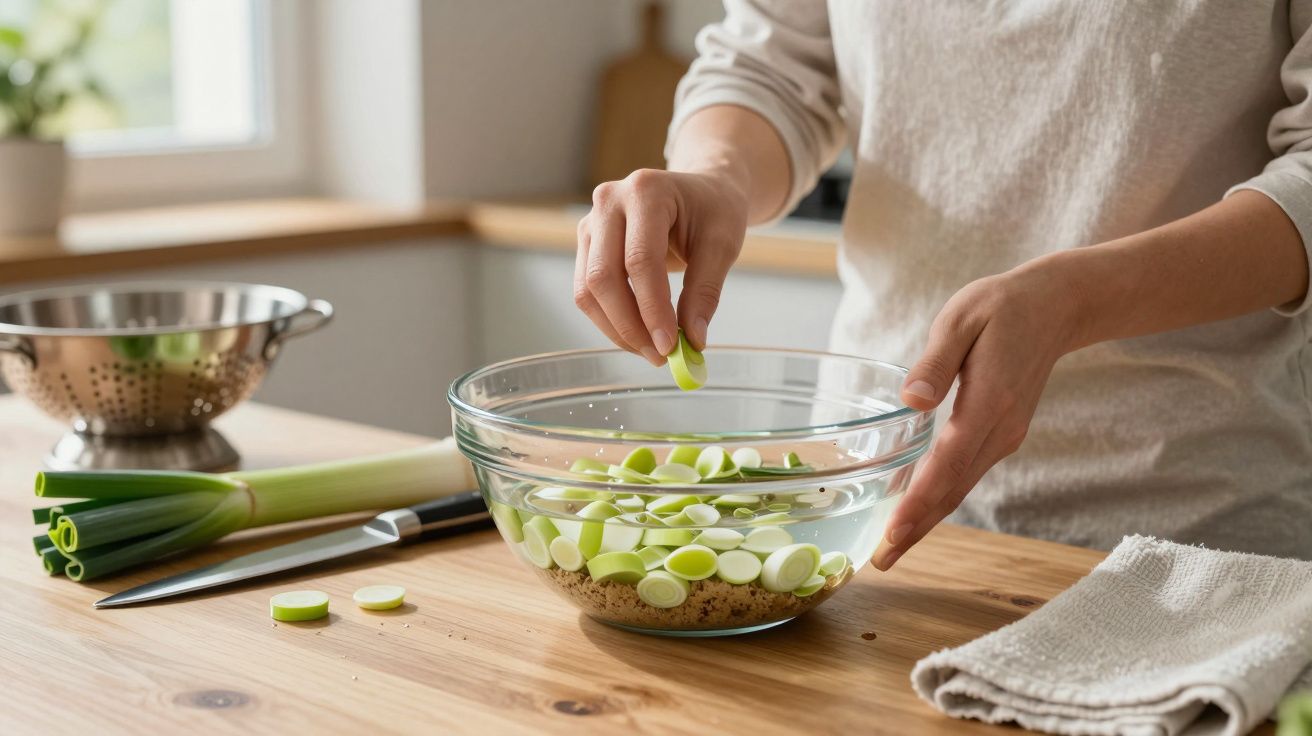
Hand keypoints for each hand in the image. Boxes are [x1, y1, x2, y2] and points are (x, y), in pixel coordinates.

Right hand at [575, 168, 748, 363]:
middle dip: (630, 324)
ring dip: (617, 329)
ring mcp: (590, 222)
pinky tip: (638, 335)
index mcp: (646, 190)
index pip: (640, 260)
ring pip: (588, 290)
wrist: (698, 192)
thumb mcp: (723, 244)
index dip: (652, 308)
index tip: (669, 345)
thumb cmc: (713, 211)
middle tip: (660, 356)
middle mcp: (609, 201)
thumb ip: (705, 291)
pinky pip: (587, 292)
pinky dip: (610, 320)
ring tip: (652, 351)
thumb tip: (693, 340)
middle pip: (604, 276)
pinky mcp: (586, 244)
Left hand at [872, 260, 1088, 569]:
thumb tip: (912, 398)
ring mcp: (1004, 436)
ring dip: (927, 520)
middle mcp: (1000, 429)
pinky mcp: (1001, 435)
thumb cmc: (1001, 308)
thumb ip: (936, 361)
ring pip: (961, 488)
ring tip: (891, 549)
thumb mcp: (962, 319)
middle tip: (881, 561)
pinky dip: (940, 498)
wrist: (1056, 307)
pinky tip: (915, 513)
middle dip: (917, 527)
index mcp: (989, 401)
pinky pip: (966, 474)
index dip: (920, 501)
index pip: (948, 462)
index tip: (894, 532)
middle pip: (953, 489)